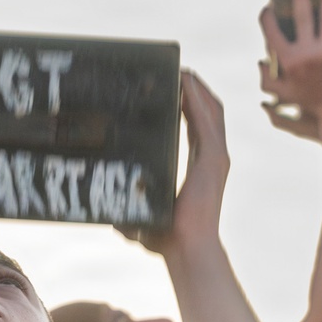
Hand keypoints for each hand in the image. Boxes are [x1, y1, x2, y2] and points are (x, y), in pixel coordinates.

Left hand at [122, 70, 228, 254]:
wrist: (185, 250)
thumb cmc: (165, 239)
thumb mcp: (143, 209)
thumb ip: (128, 203)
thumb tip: (105, 207)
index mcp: (199, 167)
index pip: (196, 127)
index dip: (188, 106)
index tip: (174, 88)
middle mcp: (211, 159)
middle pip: (208, 112)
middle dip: (195, 90)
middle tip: (178, 71)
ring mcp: (215, 158)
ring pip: (211, 110)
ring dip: (197, 88)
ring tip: (182, 70)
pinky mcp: (213, 159)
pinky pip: (206, 120)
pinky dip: (196, 99)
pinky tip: (185, 83)